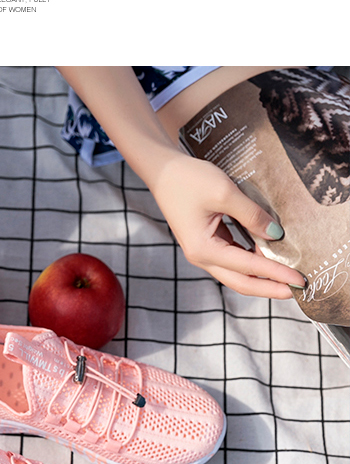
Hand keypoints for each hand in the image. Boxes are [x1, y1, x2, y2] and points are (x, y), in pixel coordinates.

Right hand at [148, 154, 305, 298]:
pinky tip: (268, 259)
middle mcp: (201, 257)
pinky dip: (252, 263)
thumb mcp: (225, 193)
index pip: (248, 267)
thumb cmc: (188, 180)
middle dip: (269, 288)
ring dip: (261, 277)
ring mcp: (203, 252)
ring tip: (285, 277)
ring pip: (237, 274)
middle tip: (297, 291)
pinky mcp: (207, 244)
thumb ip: (252, 215)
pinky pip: (233, 260)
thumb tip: (275, 234)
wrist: (163, 172)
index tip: (299, 280)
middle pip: (241, 282)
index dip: (276, 273)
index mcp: (204, 249)